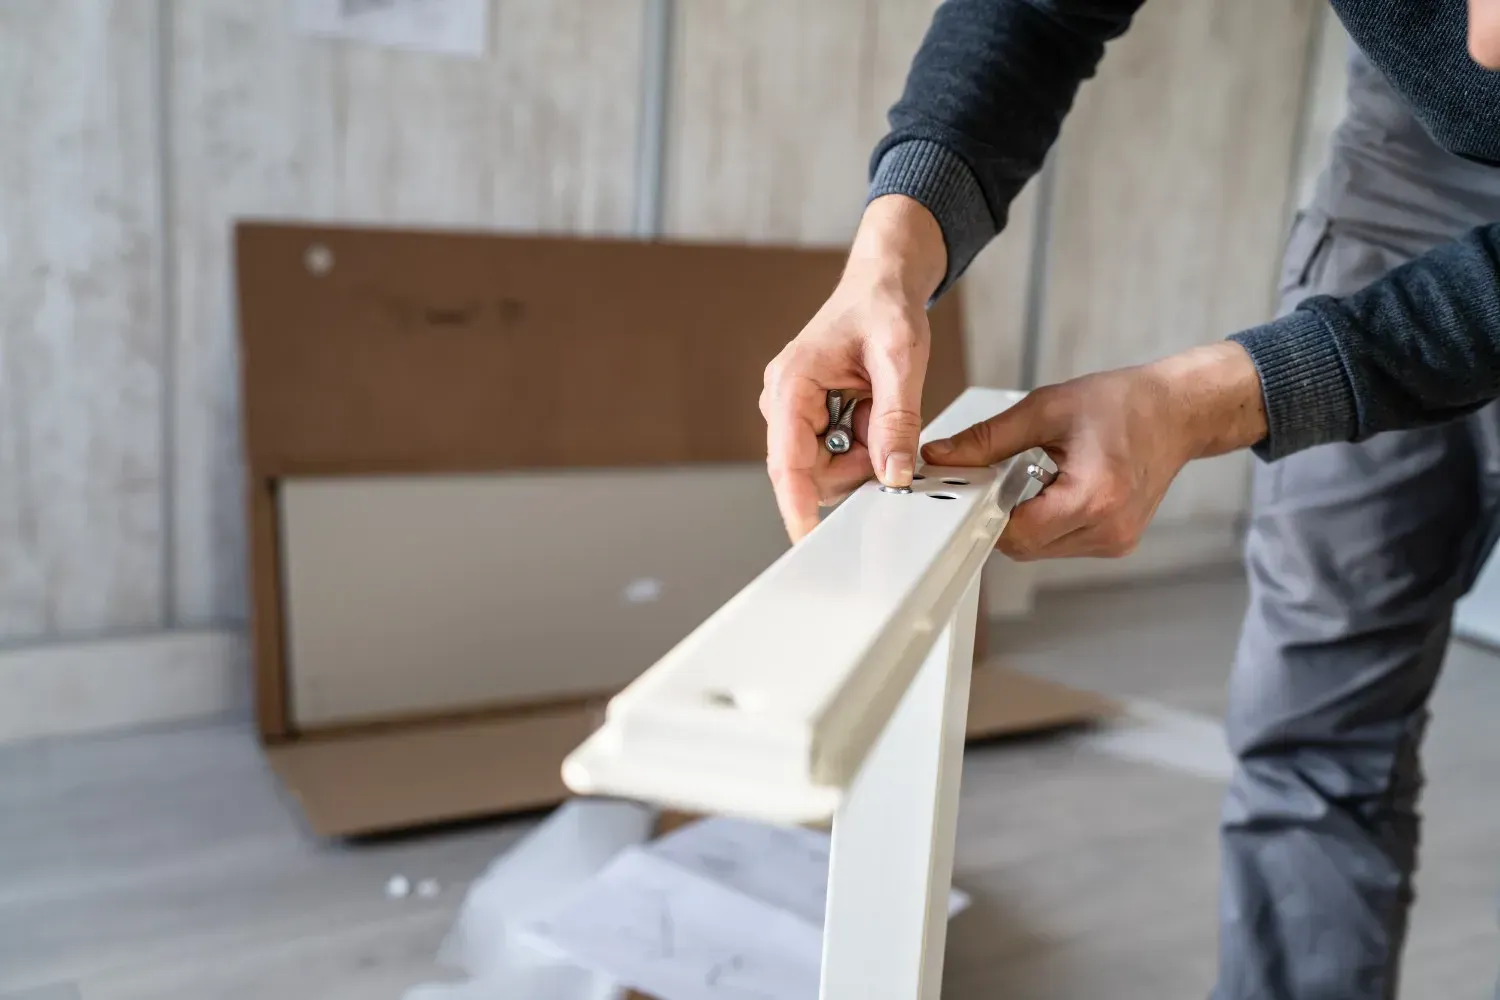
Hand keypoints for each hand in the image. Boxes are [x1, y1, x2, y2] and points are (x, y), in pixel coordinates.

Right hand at [761, 196, 946, 539]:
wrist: (882, 282)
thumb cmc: (882, 305)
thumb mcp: (900, 358)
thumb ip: (897, 419)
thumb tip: (893, 474)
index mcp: (792, 385)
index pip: (787, 463)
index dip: (797, 506)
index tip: (809, 539)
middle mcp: (784, 403)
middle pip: (813, 473)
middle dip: (855, 466)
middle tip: (886, 427)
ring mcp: (796, 413)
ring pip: (828, 469)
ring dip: (864, 453)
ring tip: (881, 408)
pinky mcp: (812, 418)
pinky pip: (838, 453)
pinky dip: (865, 443)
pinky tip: (874, 409)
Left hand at [921, 342, 1267, 559]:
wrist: (1177, 413)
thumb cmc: (1123, 404)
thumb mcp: (1046, 409)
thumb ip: (987, 439)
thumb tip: (940, 456)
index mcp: (1094, 497)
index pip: (1015, 532)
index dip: (984, 511)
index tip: (971, 487)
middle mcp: (1108, 529)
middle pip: (1023, 546)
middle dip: (1001, 513)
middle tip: (1004, 472)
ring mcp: (1114, 541)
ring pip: (1038, 549)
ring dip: (1024, 518)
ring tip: (1040, 474)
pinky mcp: (1116, 542)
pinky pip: (1060, 543)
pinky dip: (1047, 520)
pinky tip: (1058, 486)